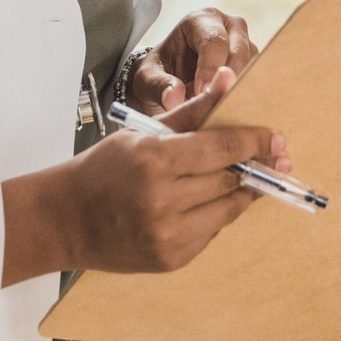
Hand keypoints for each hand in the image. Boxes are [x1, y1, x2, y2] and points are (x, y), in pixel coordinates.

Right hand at [2, 68, 287, 284]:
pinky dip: (215, 214)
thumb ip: (191, 112)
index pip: (222, 148)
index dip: (254, 141)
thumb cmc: (103, 170)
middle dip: (253, 166)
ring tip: (246, 177)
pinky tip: (206, 201)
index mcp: (155, 162)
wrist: (65, 220)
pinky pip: (211, 232)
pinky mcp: (172, 259)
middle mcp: (163, 201)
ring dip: (239, 191)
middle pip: (230, 178)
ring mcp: (168, 235)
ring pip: (228, 209)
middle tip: (271, 157)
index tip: (276, 138)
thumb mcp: (143, 134)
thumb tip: (227, 81)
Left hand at [128, 7, 256, 113]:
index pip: (212, 41)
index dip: (209, 68)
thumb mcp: (147, 79)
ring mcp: (245, 45)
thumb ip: (158, 86)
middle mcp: (228, 26)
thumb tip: (174, 99)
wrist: (168, 82)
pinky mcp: (254, 65)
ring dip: (241, 88)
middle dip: (230, 78)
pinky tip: (235, 112)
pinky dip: (248, 95)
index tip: (201, 94)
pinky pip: (259, 79)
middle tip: (219, 104)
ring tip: (225, 110)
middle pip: (239, 49)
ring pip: (253, 65)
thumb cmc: (158, 74)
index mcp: (200, 20)